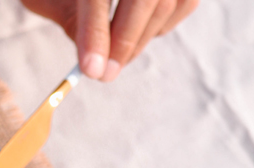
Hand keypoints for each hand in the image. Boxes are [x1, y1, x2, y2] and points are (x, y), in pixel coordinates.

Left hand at [21, 0, 198, 80]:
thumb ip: (70, 18)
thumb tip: (93, 63)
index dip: (95, 33)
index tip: (90, 71)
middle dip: (123, 43)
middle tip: (104, 74)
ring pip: (165, 4)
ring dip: (140, 39)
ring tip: (116, 55)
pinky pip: (184, 4)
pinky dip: (161, 25)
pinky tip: (138, 30)